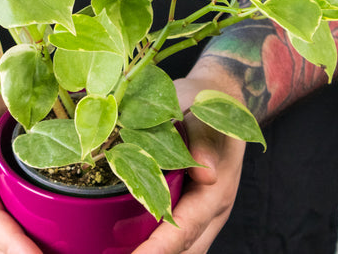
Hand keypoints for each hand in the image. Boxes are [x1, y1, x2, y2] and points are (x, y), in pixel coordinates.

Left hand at [132, 77, 245, 253]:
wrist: (220, 99)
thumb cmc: (208, 104)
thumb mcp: (206, 112)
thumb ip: (205, 139)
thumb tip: (206, 172)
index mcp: (216, 187)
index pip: (186, 228)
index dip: (160, 247)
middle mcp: (212, 207)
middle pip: (185, 248)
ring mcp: (203, 210)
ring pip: (183, 247)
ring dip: (155, 251)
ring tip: (117, 251)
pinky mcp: (191, 205)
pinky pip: (178, 234)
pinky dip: (156, 242)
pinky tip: (128, 241)